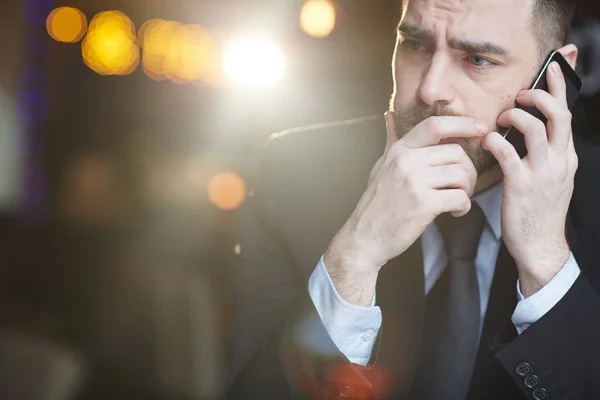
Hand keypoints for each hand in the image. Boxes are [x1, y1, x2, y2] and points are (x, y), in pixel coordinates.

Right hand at [324, 112, 486, 305]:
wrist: (365, 236)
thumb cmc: (376, 203)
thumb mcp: (381, 166)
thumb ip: (391, 141)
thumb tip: (389, 115)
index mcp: (399, 151)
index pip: (435, 126)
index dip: (462, 124)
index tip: (479, 128)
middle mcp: (406, 162)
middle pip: (456, 152)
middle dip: (468, 170)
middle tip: (464, 185)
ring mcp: (414, 183)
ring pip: (462, 174)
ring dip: (467, 189)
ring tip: (458, 199)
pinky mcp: (423, 205)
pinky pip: (460, 197)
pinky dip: (464, 206)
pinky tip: (455, 212)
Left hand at [482, 61, 576, 297]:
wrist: (540, 246)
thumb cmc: (538, 211)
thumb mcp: (550, 178)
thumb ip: (543, 154)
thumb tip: (527, 131)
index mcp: (566, 157)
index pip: (566, 115)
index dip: (559, 88)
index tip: (553, 67)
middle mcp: (559, 161)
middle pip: (558, 115)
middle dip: (538, 96)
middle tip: (518, 95)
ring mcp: (542, 173)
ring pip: (535, 128)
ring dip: (515, 116)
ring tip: (499, 119)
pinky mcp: (521, 185)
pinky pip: (508, 154)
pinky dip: (495, 142)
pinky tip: (486, 142)